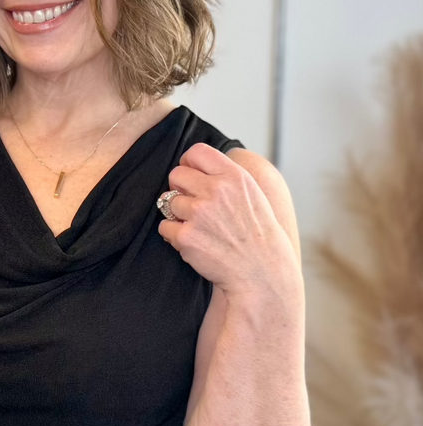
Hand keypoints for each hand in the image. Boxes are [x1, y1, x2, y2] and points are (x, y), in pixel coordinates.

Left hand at [158, 142, 298, 298]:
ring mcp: (199, 213)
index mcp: (234, 176)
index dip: (188, 163)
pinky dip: (174, 236)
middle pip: (176, 175)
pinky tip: (195, 243)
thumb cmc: (257, 235)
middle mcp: (216, 191)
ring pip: (168, 203)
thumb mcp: (252, 195)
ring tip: (199, 229)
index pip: (197, 152)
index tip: (190, 177)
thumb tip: (194, 165)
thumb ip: (226, 177)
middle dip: (179, 189)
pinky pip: (165, 228)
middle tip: (192, 206)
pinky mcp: (186, 237)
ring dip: (177, 216)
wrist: (261, 273)